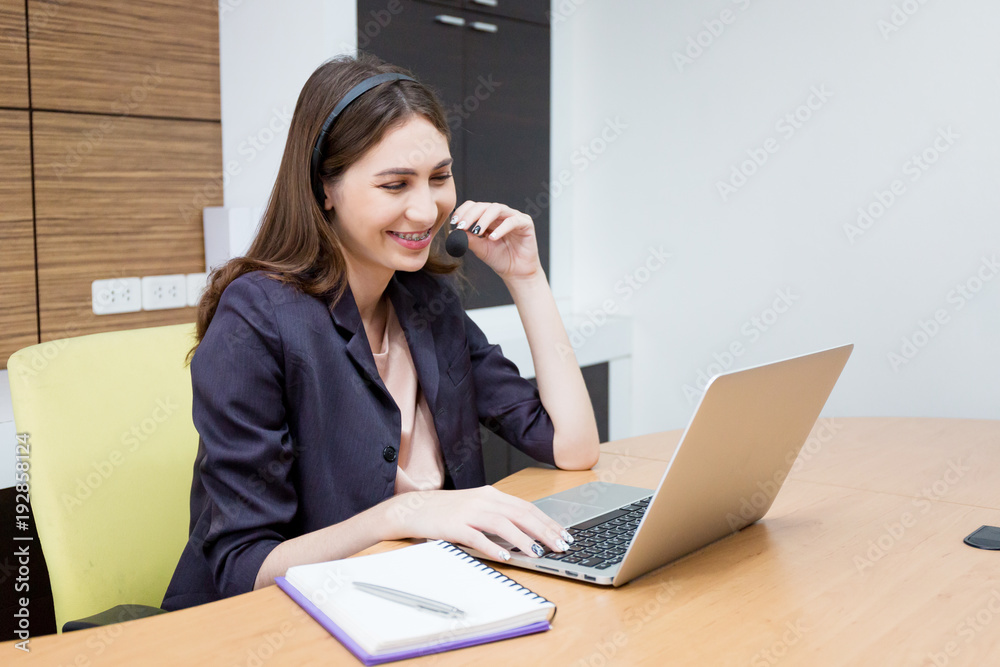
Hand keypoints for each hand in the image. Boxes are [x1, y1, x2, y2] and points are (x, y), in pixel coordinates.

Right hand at [386, 486, 572, 560]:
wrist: (413, 509)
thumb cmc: (446, 511)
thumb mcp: (476, 508)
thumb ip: (499, 517)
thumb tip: (526, 534)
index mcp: (491, 495)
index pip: (526, 507)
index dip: (547, 521)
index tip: (563, 534)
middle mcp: (483, 500)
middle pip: (520, 514)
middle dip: (544, 530)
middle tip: (560, 545)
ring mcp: (468, 512)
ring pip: (503, 524)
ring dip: (523, 539)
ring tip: (538, 553)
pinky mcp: (454, 525)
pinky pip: (477, 536)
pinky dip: (492, 546)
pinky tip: (505, 556)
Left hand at [451, 201, 542, 281]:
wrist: (517, 273)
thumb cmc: (500, 259)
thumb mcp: (481, 249)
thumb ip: (469, 239)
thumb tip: (453, 232)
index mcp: (489, 218)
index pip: (474, 206)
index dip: (463, 211)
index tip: (454, 223)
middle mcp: (500, 214)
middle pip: (483, 205)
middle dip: (471, 215)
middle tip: (462, 226)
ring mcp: (513, 217)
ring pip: (497, 208)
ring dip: (484, 219)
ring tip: (477, 232)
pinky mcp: (525, 223)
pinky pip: (512, 221)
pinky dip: (501, 228)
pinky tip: (492, 238)